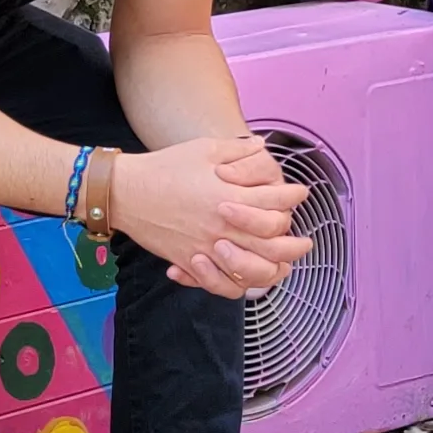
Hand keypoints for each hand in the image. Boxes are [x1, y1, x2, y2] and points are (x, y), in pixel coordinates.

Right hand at [116, 135, 303, 298]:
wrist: (127, 192)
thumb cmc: (166, 166)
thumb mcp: (205, 149)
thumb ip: (238, 151)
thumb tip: (261, 146)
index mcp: (231, 195)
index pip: (277, 202)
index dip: (293, 197)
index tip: (299, 193)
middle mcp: (224, 226)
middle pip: (274, 243)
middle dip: (295, 244)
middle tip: (305, 242)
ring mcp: (209, 248)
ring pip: (254, 270)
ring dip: (275, 269)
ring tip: (284, 266)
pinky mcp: (192, 262)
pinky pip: (224, 285)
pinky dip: (240, 285)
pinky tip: (248, 278)